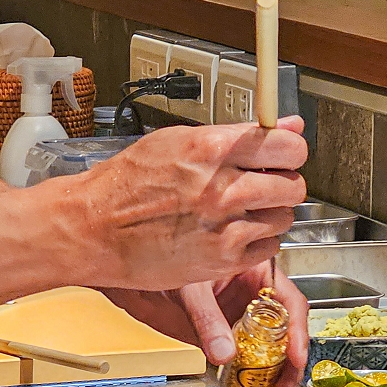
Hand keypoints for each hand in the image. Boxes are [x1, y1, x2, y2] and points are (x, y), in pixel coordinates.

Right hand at [75, 116, 307, 291]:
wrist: (94, 229)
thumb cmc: (127, 184)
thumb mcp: (178, 141)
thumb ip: (238, 136)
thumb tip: (288, 126)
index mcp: (211, 150)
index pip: (287, 146)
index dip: (291, 151)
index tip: (286, 155)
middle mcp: (222, 189)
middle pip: (293, 185)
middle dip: (283, 183)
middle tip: (265, 184)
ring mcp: (224, 228)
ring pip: (284, 218)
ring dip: (270, 214)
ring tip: (243, 211)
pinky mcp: (222, 261)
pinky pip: (268, 248)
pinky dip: (257, 242)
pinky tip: (234, 233)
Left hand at [105, 263, 308, 386]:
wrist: (142, 271)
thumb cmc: (170, 260)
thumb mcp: (191, 288)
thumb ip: (206, 319)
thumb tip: (222, 353)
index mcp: (258, 270)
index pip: (290, 302)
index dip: (298, 332)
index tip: (295, 357)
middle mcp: (256, 294)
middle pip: (287, 329)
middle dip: (291, 361)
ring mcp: (243, 314)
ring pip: (272, 344)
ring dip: (276, 370)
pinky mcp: (229, 330)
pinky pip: (249, 352)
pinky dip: (254, 370)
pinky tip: (253, 385)